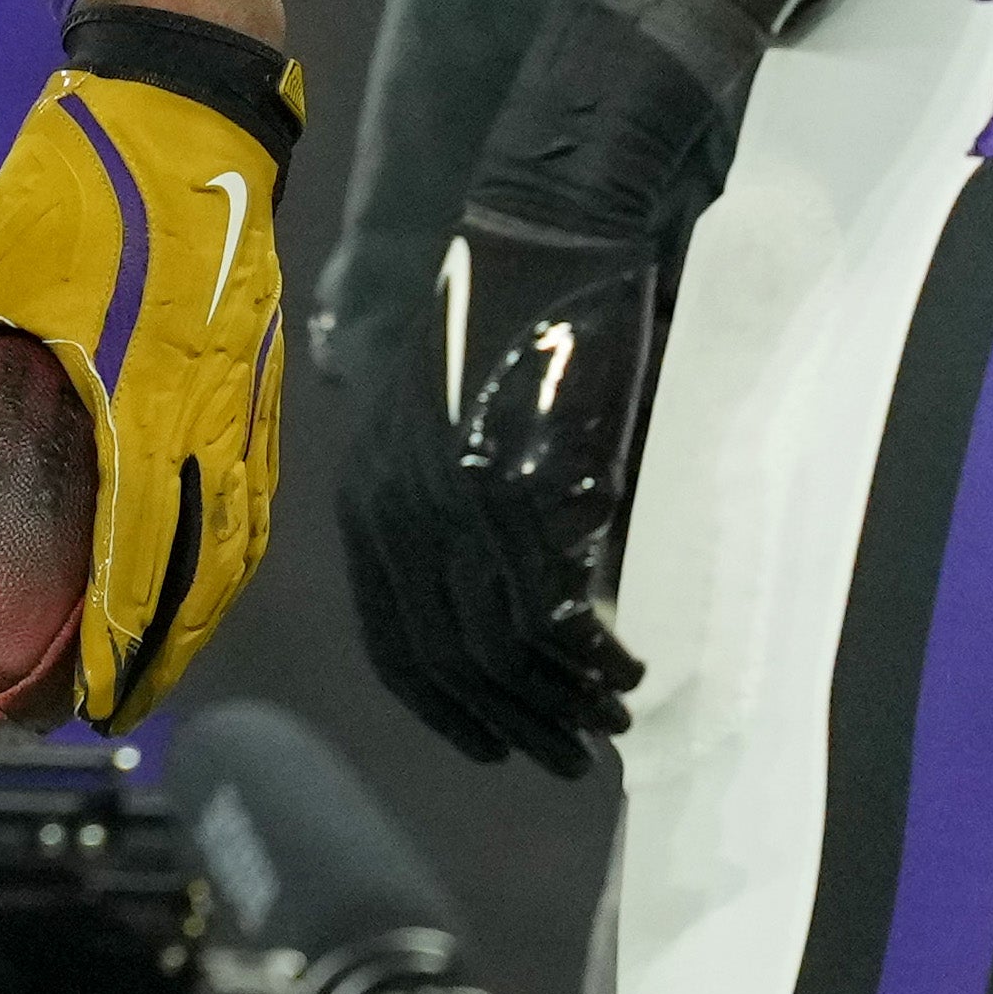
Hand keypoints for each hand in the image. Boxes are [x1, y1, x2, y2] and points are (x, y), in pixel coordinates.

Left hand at [0, 12, 301, 722]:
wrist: (193, 103)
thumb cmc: (92, 176)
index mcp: (155, 397)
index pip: (148, 548)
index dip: (125, 635)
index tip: (95, 703)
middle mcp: (215, 410)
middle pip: (210, 565)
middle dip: (170, 648)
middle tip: (122, 712)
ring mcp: (247, 391)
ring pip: (239, 529)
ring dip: (203, 601)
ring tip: (161, 657)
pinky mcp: (255, 364)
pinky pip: (250, 479)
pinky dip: (225, 537)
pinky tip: (190, 547)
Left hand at [336, 208, 660, 775]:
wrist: (545, 238)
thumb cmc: (505, 328)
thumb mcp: (442, 430)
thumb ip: (453, 520)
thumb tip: (509, 628)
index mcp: (364, 497)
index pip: (391, 640)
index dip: (443, 708)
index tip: (492, 748)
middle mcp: (394, 509)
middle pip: (449, 658)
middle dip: (514, 721)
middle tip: (573, 755)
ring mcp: (454, 500)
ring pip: (503, 645)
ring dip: (564, 697)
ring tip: (613, 717)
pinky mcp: (519, 486)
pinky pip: (555, 607)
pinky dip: (594, 654)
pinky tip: (628, 666)